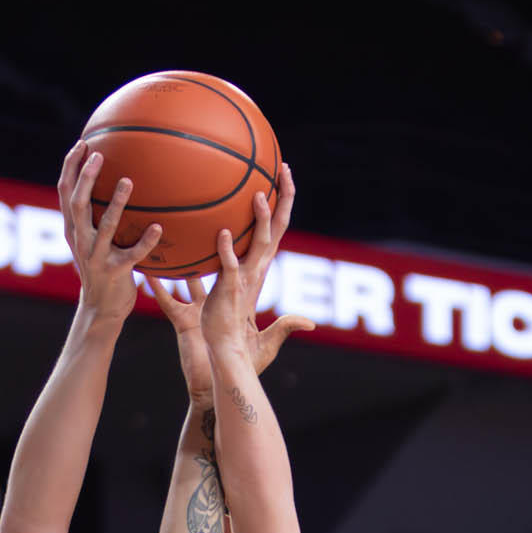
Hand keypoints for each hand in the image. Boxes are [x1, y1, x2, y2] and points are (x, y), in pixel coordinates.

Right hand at [58, 143, 161, 322]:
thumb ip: (96, 217)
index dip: (70, 167)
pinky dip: (145, 241)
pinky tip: (158, 228)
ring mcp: (96, 257)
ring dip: (116, 203)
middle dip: (85, 177)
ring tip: (127, 181)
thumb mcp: (92, 241)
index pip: (65, 192)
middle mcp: (80, 240)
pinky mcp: (115, 272)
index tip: (82, 143)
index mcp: (73, 229)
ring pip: (104, 226)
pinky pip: (132, 254)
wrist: (101, 309)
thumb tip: (115, 183)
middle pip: (77, 203)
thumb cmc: (103, 269)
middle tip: (97, 155)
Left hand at [154, 162, 311, 375]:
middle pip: (274, 232)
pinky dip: (227, 252)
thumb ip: (275, 316)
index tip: (284, 182)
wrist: (227, 363)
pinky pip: (228, 270)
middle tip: (284, 170)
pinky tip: (223, 233)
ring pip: (256, 246)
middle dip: (282, 199)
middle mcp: (255, 275)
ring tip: (259, 194)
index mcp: (258, 276)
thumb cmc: (239, 347)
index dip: (282, 209)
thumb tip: (308, 321)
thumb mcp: (257, 327)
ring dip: (259, 220)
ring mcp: (243, 284)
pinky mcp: (228, 296)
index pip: (274, 236)